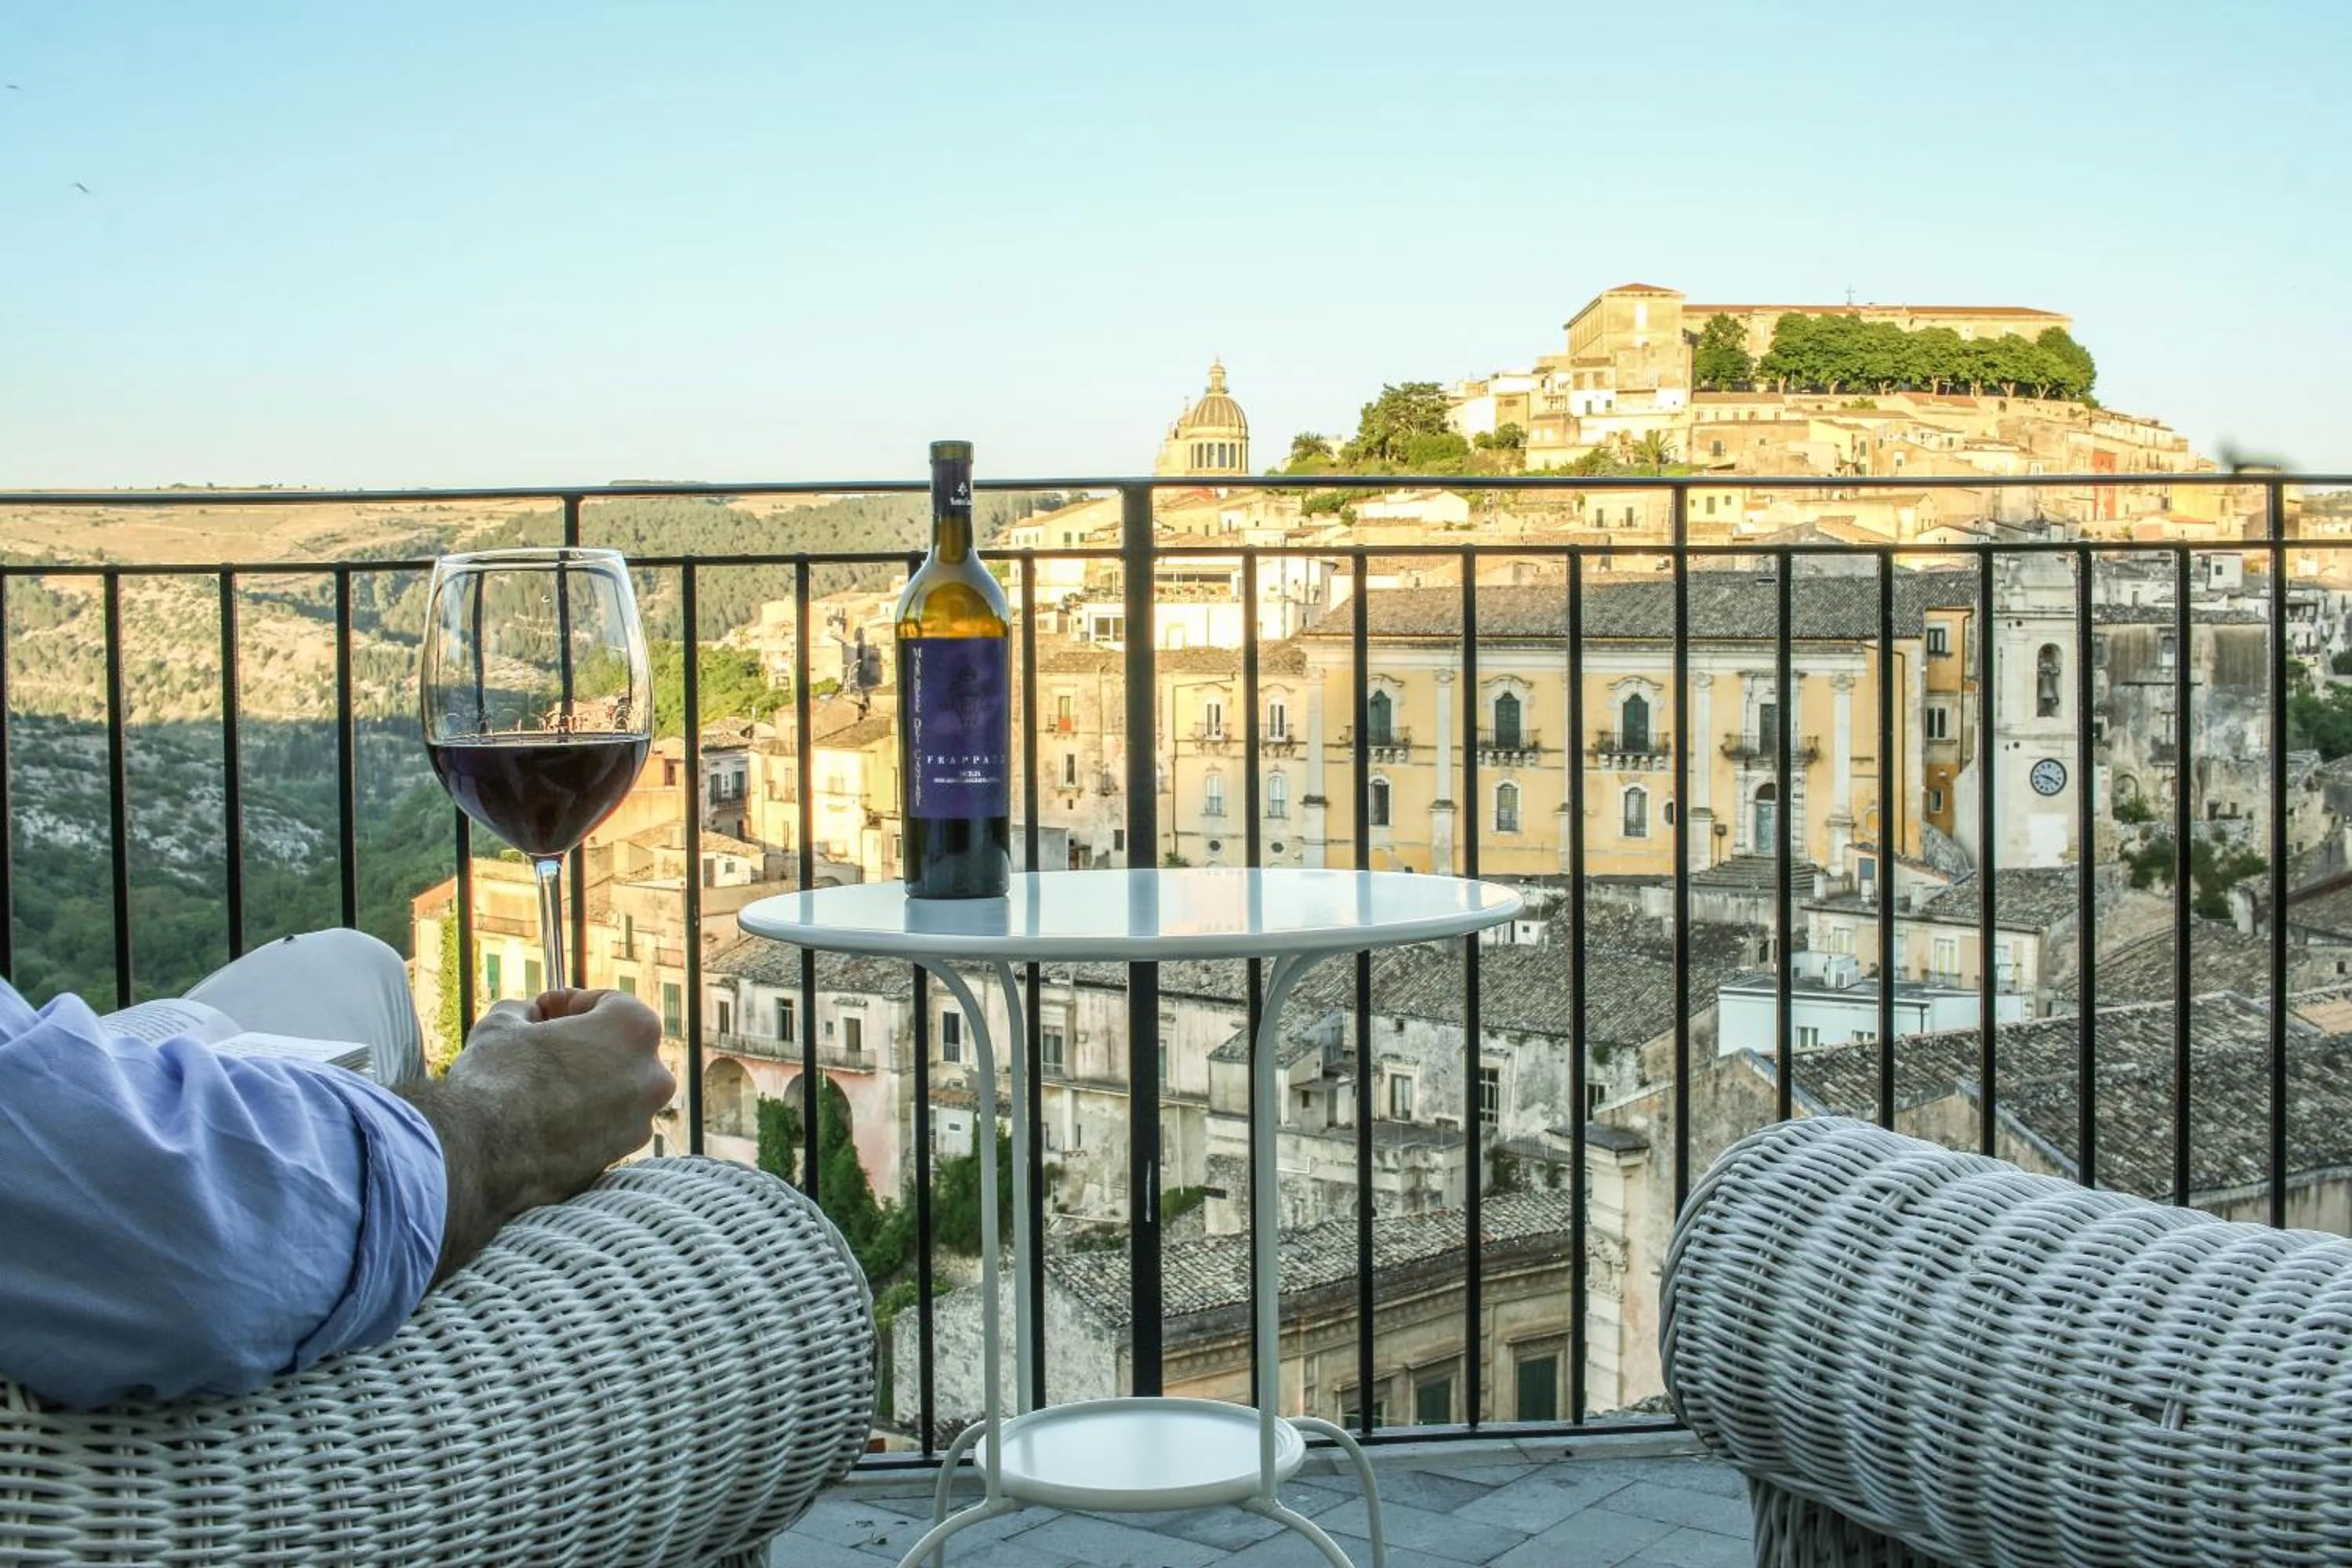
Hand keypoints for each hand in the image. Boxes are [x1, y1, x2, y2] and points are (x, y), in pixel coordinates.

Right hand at [448, 989, 674, 1212]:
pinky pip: (605, 1127)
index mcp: (635, 1027)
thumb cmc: (496, 1077)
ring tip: (537, 1085)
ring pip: (614, 1090)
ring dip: (582, 1082)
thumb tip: (528, 1018)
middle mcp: (652, 1074)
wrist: (480, 1155)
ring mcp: (641, 1121)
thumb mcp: (504, 1024)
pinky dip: (581, 1118)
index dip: (568, 1003)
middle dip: (580, 1043)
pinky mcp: (621, 1157)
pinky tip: (543, 1119)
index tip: (541, 1011)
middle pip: (618, 1048)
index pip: (609, 1003)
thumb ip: (526, 1013)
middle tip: (539, 1044)